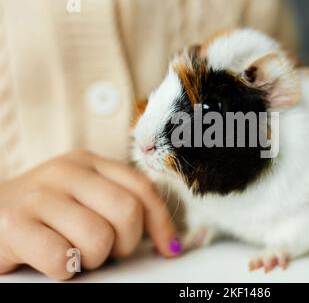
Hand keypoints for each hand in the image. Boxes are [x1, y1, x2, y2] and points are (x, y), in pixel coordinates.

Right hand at [0, 150, 179, 279]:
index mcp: (89, 162)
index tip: (168, 249)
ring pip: (98, 238)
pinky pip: (62, 259)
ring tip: (74, 254)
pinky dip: (64, 270)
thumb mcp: (83, 197)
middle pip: (127, 212)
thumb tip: (168, 241)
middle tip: (105, 251)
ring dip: (92, 259)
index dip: (162, 223)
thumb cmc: (44, 214)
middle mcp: (66, 171)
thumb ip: (118, 205)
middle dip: (124, 243)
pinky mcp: (12, 225)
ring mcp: (38, 195)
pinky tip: (52, 261)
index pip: (142, 189)